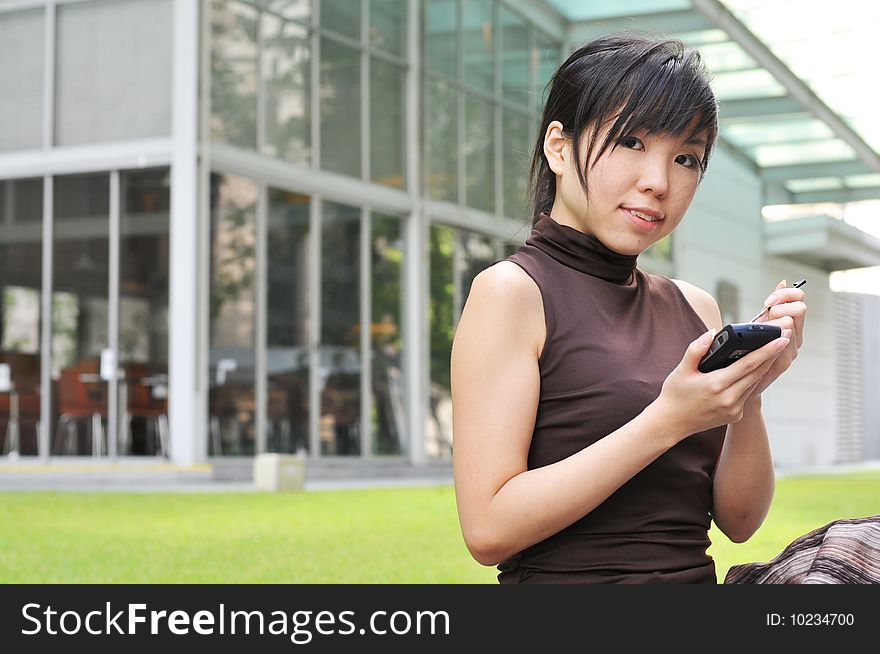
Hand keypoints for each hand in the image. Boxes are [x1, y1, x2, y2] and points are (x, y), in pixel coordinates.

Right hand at [654, 326, 791, 439]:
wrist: (671, 423)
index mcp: (716, 385)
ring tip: (774, 349)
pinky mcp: (735, 415)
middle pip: (758, 372)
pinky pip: (748, 393)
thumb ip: (696, 349)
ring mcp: (734, 409)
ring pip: (754, 383)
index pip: (748, 364)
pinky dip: (752, 379)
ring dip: (765, 366)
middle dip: (773, 354)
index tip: (781, 338)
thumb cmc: (675, 394)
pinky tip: (756, 368)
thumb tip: (712, 333)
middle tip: (785, 337)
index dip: (767, 350)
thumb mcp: (681, 370)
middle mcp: (729, 399)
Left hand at [748, 279, 806, 398]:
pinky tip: (766, 336)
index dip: (785, 294)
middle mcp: (795, 337)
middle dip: (781, 306)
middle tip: (766, 311)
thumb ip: (773, 306)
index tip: (768, 301)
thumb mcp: (761, 324)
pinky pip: (781, 346)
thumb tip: (783, 282)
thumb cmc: (750, 350)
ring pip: (790, 325)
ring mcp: (790, 352)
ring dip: (776, 319)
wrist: (743, 382)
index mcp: (792, 325)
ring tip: (764, 322)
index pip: (799, 299)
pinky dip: (774, 338)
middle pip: (799, 310)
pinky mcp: (781, 364)